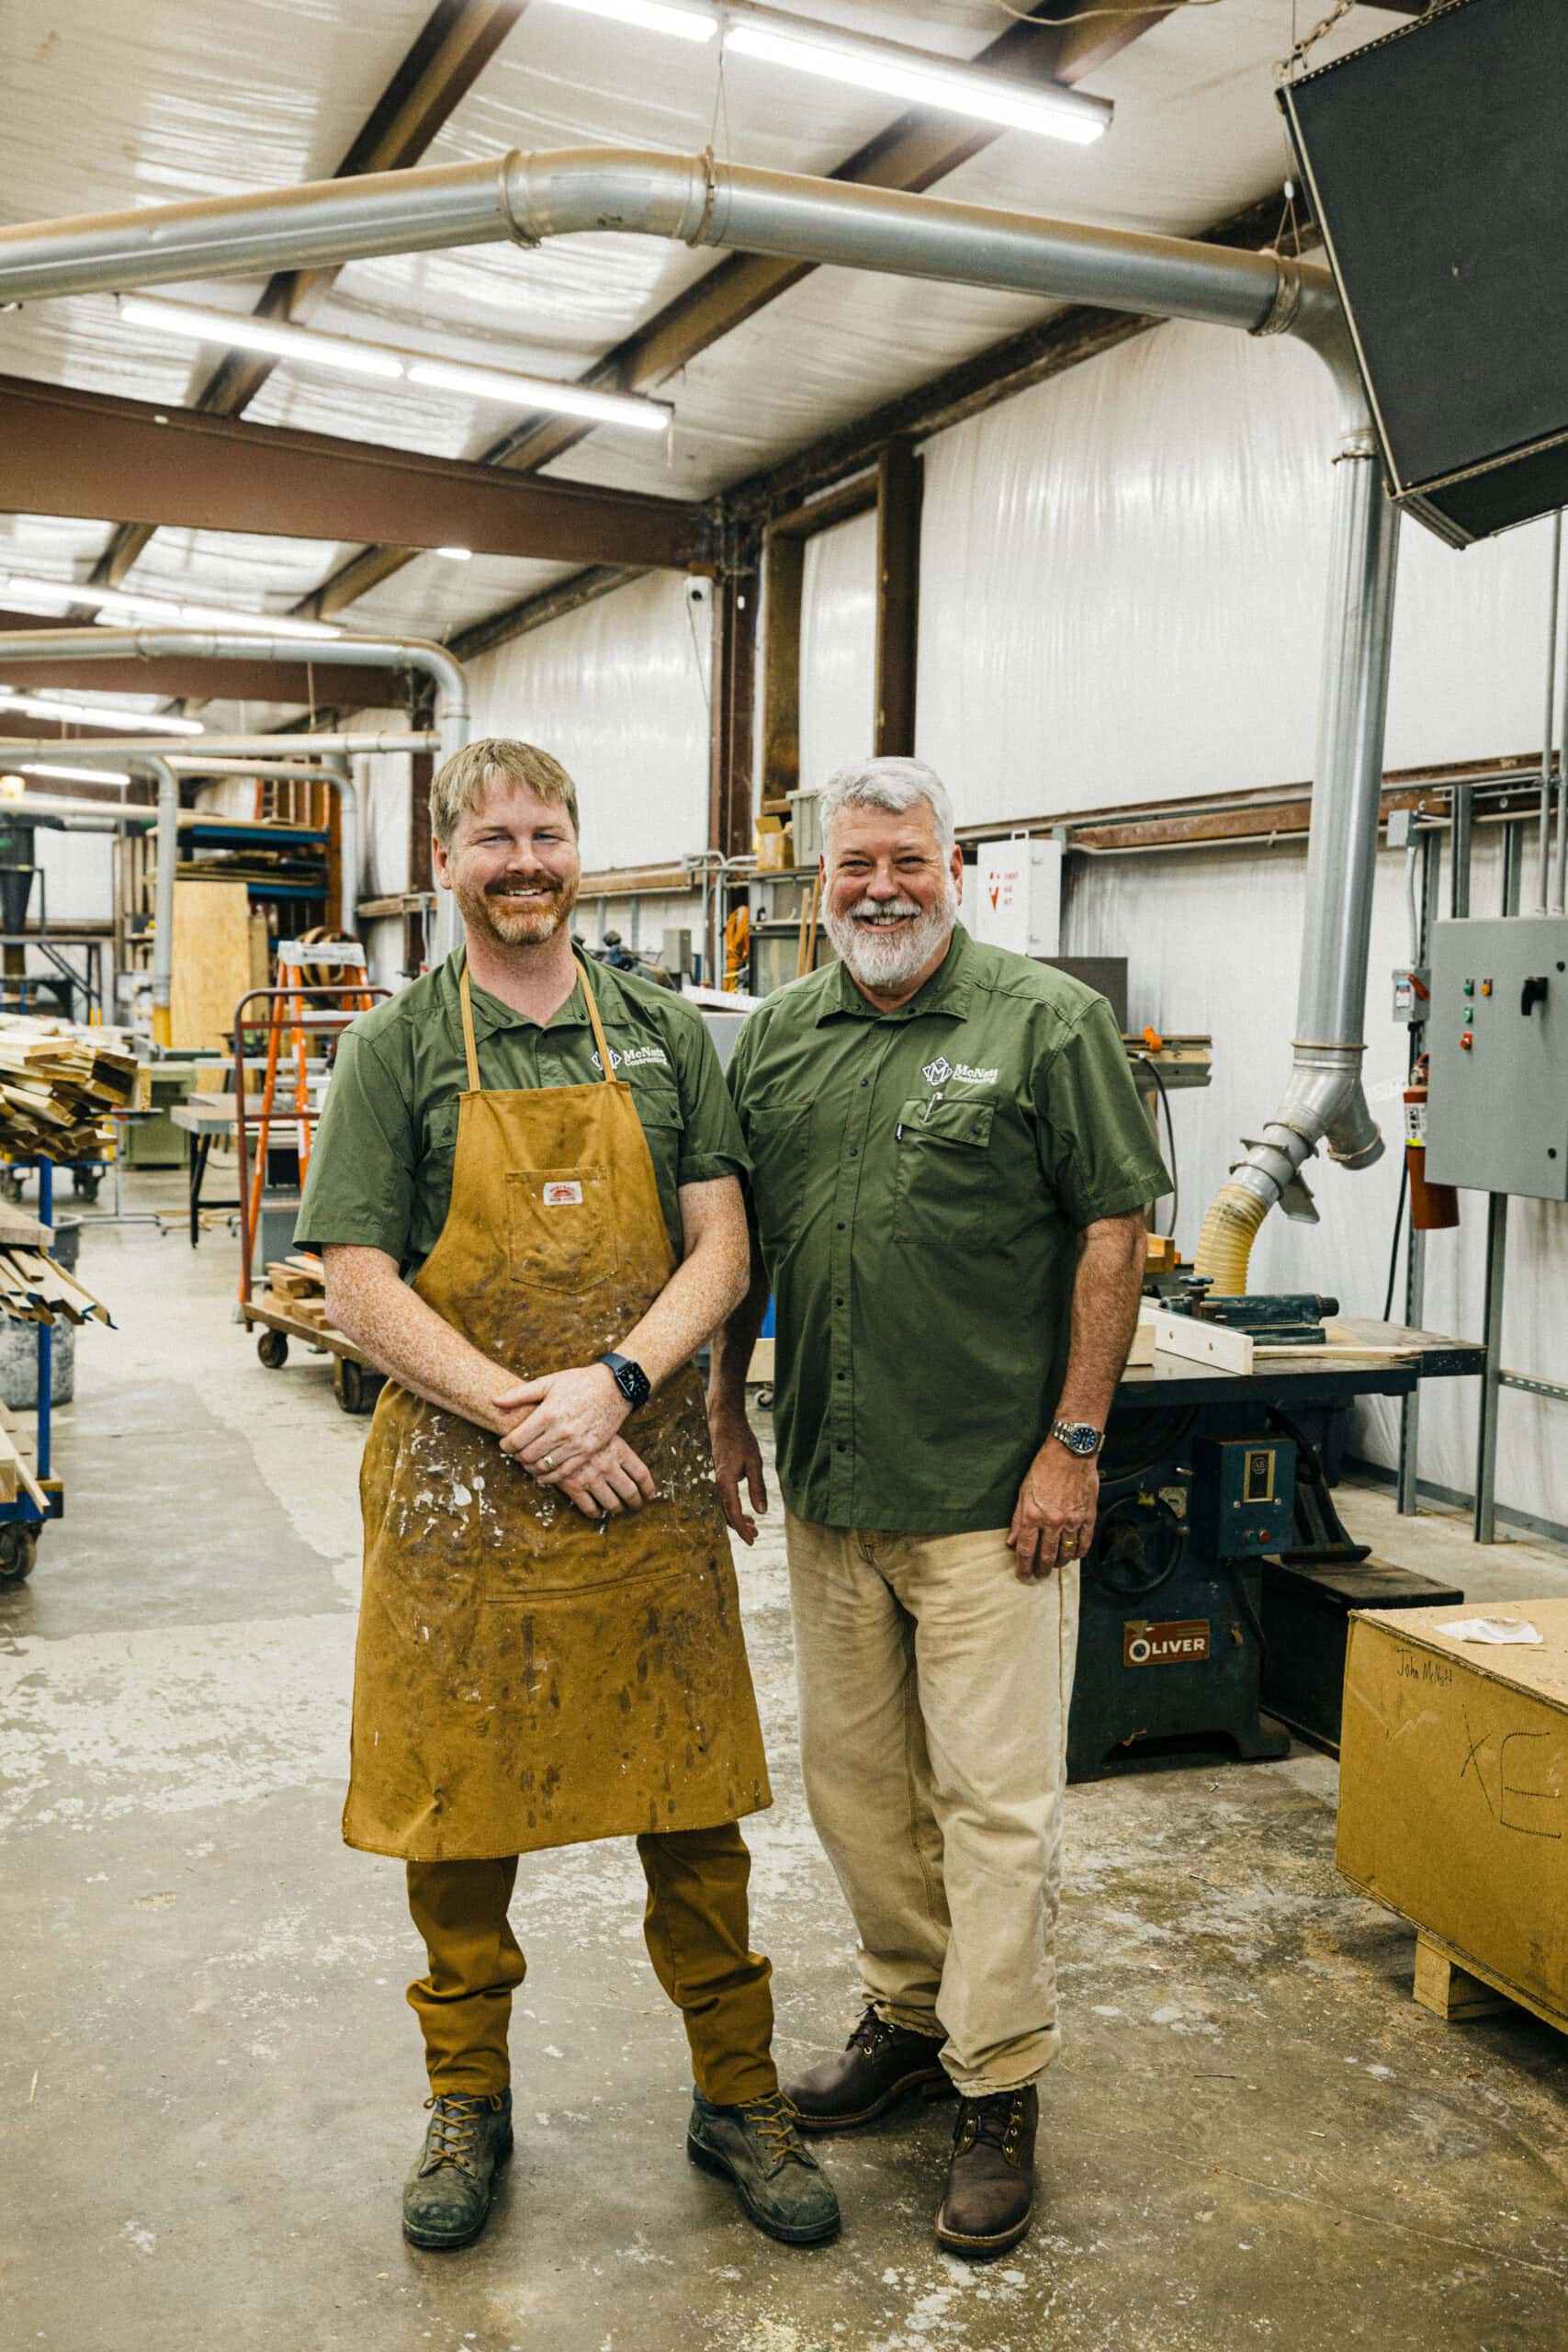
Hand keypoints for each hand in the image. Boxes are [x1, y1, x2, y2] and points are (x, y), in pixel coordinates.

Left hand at [496, 1363, 628, 1477]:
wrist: (615, 1387)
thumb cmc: (579, 1382)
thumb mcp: (548, 1382)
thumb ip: (519, 1394)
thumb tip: (494, 1401)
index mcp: (547, 1414)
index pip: (516, 1441)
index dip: (505, 1446)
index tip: (504, 1444)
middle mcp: (561, 1432)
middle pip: (527, 1456)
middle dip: (517, 1456)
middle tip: (516, 1452)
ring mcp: (576, 1444)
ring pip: (543, 1467)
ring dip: (531, 1467)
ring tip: (529, 1461)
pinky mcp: (588, 1451)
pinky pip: (563, 1472)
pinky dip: (549, 1477)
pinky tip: (542, 1474)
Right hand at [550, 1435, 658, 1519]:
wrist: (547, 1428)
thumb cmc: (577, 1424)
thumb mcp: (602, 1428)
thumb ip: (615, 1444)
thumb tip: (627, 1459)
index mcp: (619, 1450)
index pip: (641, 1474)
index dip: (648, 1488)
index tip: (650, 1495)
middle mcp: (608, 1466)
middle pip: (630, 1492)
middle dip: (635, 1503)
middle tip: (637, 1506)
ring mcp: (591, 1478)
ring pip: (612, 1503)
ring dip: (617, 1509)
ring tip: (618, 1510)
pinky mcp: (574, 1487)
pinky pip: (589, 1508)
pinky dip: (595, 1513)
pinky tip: (596, 1512)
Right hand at [708, 1400, 766, 1544]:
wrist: (724, 1421)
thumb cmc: (740, 1440)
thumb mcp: (755, 1463)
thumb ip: (757, 1488)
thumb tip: (762, 1511)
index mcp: (726, 1482)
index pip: (733, 1513)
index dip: (742, 1530)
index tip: (751, 1541)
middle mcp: (718, 1484)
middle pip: (727, 1513)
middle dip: (740, 1527)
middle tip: (755, 1536)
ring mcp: (717, 1480)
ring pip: (725, 1506)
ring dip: (737, 1518)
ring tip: (753, 1525)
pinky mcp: (720, 1476)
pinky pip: (725, 1498)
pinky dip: (734, 1507)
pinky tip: (746, 1509)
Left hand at [1008, 1441, 1098, 1581]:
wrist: (1070, 1453)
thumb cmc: (1044, 1469)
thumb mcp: (1023, 1492)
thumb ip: (1018, 1520)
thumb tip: (1012, 1542)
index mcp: (1033, 1516)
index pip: (1026, 1551)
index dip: (1023, 1567)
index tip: (1022, 1575)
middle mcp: (1053, 1522)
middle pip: (1047, 1556)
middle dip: (1041, 1569)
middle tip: (1039, 1574)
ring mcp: (1072, 1521)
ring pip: (1066, 1553)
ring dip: (1060, 1563)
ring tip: (1055, 1565)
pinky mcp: (1088, 1516)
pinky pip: (1084, 1542)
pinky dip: (1079, 1552)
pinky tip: (1075, 1555)